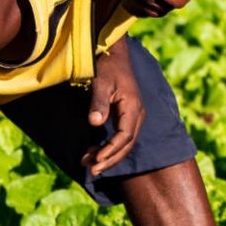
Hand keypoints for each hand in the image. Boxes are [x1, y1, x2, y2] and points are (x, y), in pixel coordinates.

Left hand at [80, 42, 144, 173]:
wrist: (114, 54)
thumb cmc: (108, 67)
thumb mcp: (101, 82)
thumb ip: (99, 103)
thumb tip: (95, 123)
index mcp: (133, 108)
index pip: (125, 136)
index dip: (111, 150)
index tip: (96, 160)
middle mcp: (137, 114)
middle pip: (126, 145)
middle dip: (109, 160)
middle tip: (92, 171)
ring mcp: (133, 116)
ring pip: (124, 143)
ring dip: (108, 156)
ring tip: (89, 165)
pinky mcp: (126, 116)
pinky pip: (120, 137)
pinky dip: (108, 147)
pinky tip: (93, 153)